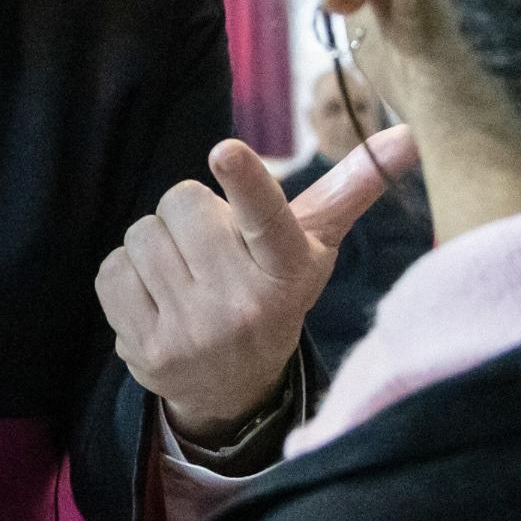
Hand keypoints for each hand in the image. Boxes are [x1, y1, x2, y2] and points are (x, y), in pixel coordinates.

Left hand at [97, 126, 417, 444]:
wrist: (235, 386)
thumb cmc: (273, 289)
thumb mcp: (312, 244)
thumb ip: (349, 188)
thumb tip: (408, 134)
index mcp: (288, 269)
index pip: (266, 218)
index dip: (246, 182)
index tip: (226, 151)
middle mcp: (244, 304)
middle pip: (181, 202)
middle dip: (188, 214)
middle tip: (210, 247)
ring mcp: (194, 331)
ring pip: (141, 234)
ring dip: (157, 244)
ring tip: (186, 275)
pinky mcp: (147, 350)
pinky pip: (112, 271)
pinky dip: (128, 274)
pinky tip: (157, 297)